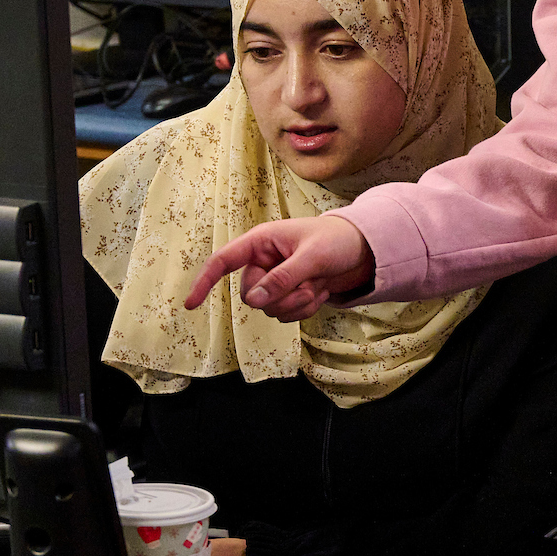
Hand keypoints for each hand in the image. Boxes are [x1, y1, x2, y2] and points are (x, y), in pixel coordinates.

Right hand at [186, 214, 376, 321]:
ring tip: (318, 286)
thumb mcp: (312, 257)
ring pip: (269, 309)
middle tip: (307, 288)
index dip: (205, 282)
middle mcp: (264, 261)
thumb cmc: (338, 241)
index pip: (223, 261)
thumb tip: (254, 301)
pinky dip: (305, 310)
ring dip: (296, 304)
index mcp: (261, 242)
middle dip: (279, 298)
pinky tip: (321, 292)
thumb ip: (282, 278)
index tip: (191, 304)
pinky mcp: (290, 294)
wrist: (365, 250)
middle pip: (251, 295)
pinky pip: (286, 315)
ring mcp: (276, 280)